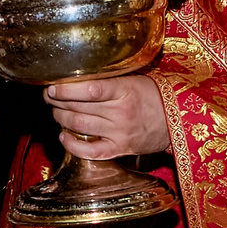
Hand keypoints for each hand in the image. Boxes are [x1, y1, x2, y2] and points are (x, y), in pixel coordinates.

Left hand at [44, 74, 169, 158]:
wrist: (176, 121)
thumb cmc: (153, 96)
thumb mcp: (135, 79)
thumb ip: (108, 80)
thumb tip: (75, 76)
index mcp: (125, 90)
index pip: (89, 89)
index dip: (65, 89)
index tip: (52, 86)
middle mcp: (121, 112)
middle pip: (78, 107)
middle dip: (57, 102)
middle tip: (49, 97)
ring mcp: (120, 133)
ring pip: (79, 126)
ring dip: (61, 118)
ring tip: (56, 112)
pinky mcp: (120, 149)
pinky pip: (90, 151)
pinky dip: (72, 145)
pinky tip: (64, 136)